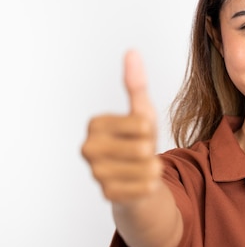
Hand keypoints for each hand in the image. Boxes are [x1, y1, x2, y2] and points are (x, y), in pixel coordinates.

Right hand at [81, 50, 162, 203]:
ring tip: (141, 167)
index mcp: (95, 124)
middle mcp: (88, 148)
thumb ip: (136, 84)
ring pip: (147, 168)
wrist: (137, 177)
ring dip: (153, 168)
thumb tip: (132, 52)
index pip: (142, 124)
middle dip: (151, 150)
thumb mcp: (142, 111)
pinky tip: (140, 182)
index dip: (150, 129)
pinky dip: (151, 184)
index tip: (138, 133)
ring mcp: (95, 173)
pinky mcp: (107, 194)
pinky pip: (146, 186)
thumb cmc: (138, 141)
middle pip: (144, 147)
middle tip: (141, 153)